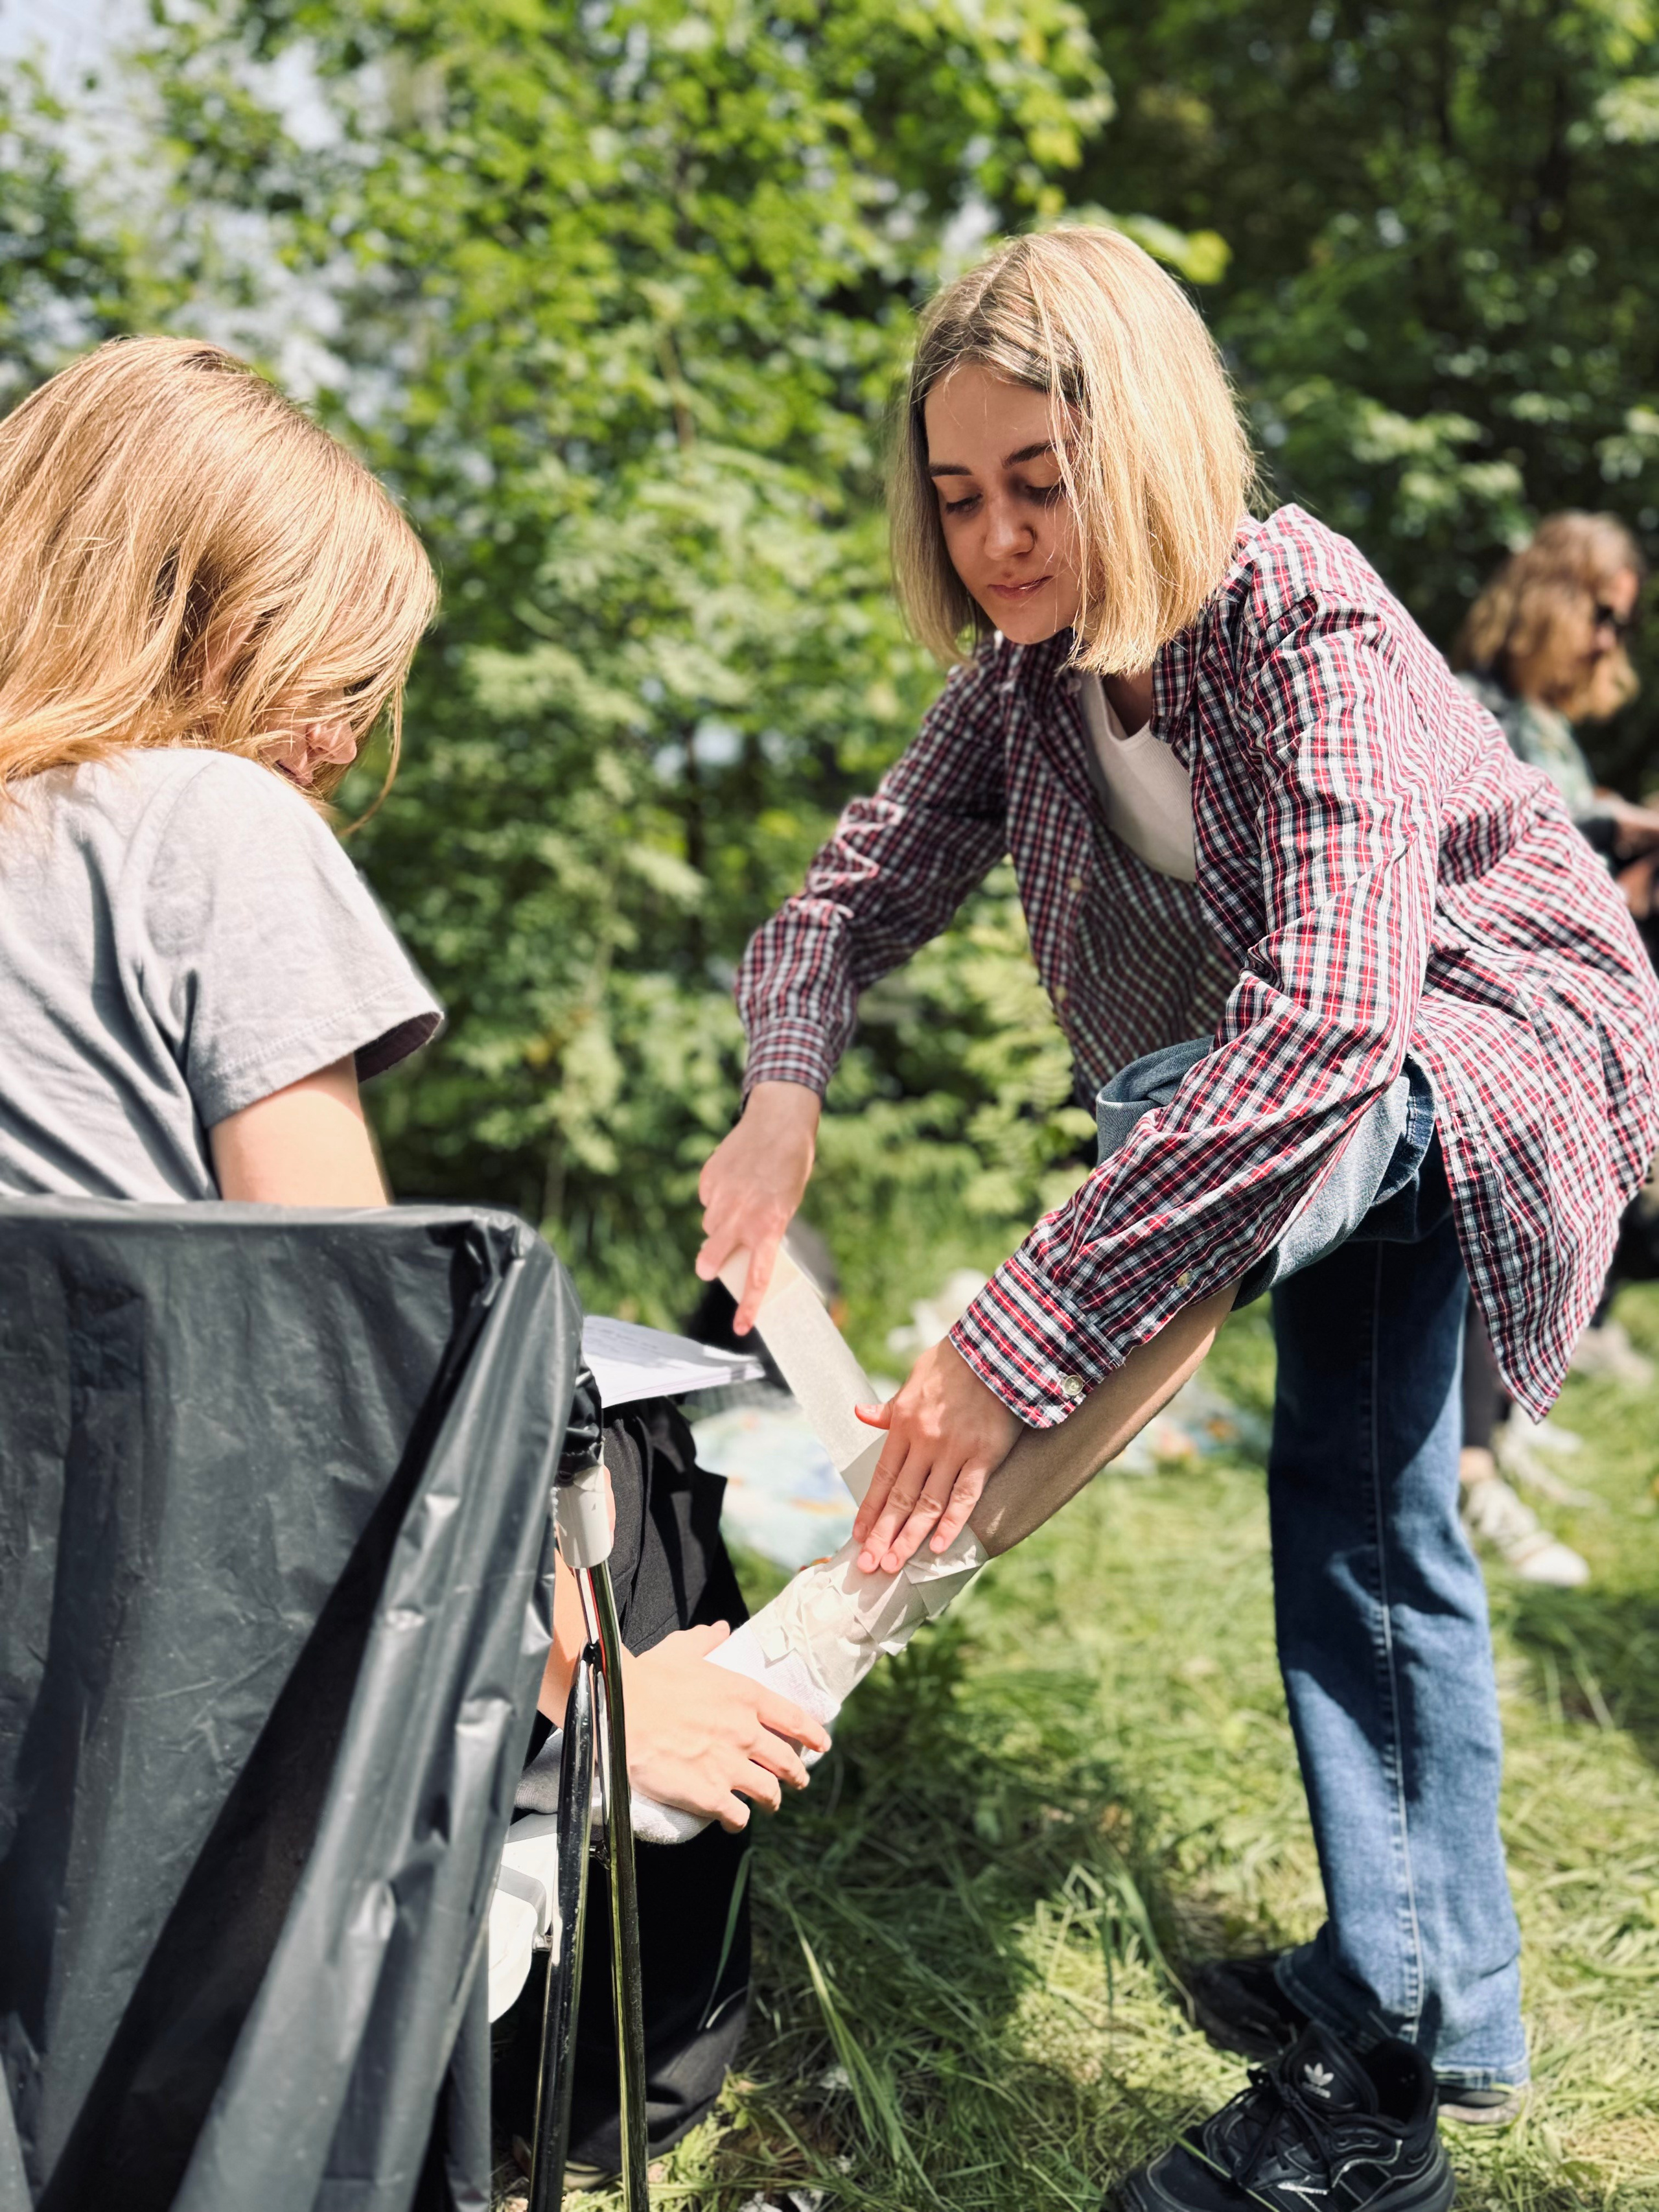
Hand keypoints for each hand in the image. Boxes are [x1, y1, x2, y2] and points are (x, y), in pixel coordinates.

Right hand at [620, 1623, 831, 1831]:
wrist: (620, 1710)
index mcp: (745, 1696)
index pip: (793, 1719)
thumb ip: (706, 1640)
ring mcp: (730, 1767)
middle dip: (797, 1773)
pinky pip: (737, 1817)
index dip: (812, 1734)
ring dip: (773, 1800)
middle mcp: (746, 1733)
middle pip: (787, 1761)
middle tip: (798, 1780)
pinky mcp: (709, 1796)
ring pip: (769, 1792)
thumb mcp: (682, 1650)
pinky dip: (738, 1821)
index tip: (822, 1745)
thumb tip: (720, 1629)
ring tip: (770, 1804)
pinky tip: (734, 1821)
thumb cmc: (648, 1678)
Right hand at [695, 1081, 820, 1332]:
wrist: (779, 1120)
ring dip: (719, 1223)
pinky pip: (708, 1198)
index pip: (757, 1277)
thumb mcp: (788, 1204)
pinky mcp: (709, 1178)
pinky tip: (733, 1181)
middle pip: (712, 1256)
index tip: (740, 1327)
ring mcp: (723, 1196)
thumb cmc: (791, 1166)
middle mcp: (742, 1216)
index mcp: (770, 1226)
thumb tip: (745, 1248)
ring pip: (710, 1224)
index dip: (748, 1307)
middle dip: (708, 1265)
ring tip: (739, 1202)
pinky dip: (717, 1197)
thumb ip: (766, 1229)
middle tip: (708, 1266)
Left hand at [851, 1338, 1020, 1573]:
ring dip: (910, 1538)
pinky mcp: (984, 1456)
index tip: (859, 1537)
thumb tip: (861, 1413)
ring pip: (928, 1503)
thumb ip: (890, 1407)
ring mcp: (955, 1451)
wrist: (997, 1349)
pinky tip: (938, 1546)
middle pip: (900, 1498)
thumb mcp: (914, 1379)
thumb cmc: (955, 1363)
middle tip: (870, 1567)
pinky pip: (965, 1496)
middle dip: (884, 1535)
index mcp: (905, 1424)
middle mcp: (925, 1442)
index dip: (870, 1510)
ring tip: (895, 1565)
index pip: (882, 1477)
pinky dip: (951, 1523)